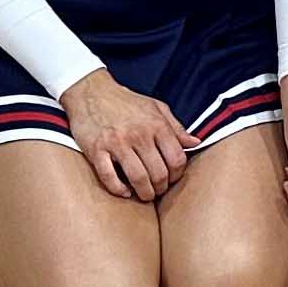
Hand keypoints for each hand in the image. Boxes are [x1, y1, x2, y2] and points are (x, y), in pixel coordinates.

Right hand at [64, 68, 193, 201]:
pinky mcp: (97, 150)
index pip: (176, 159)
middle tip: (158, 190)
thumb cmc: (126, 102)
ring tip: (144, 195)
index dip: (177, 174)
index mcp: (156, 125)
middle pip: (159, 173)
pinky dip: (119, 190)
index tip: (172, 179)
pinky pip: (109, 178)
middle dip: (161, 188)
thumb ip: (176, 127)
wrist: (92, 91)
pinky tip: (124, 192)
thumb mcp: (156, 108)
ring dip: (144, 193)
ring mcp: (117, 143)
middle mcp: (139, 134)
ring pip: (138, 178)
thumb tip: (195, 143)